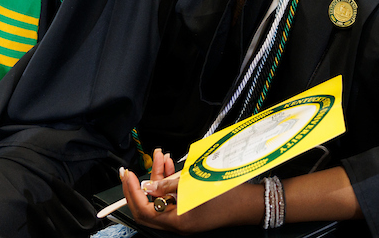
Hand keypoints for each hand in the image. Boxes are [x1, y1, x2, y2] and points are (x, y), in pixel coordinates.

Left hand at [121, 148, 258, 233]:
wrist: (251, 202)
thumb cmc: (228, 195)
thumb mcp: (194, 184)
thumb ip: (168, 185)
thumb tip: (148, 185)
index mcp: (177, 222)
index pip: (144, 210)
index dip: (132, 192)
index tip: (127, 176)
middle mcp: (179, 223)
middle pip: (150, 207)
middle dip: (140, 186)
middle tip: (131, 171)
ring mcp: (185, 217)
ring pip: (162, 199)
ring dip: (158, 177)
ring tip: (160, 155)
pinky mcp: (192, 209)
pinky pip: (174, 197)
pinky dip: (170, 181)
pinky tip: (170, 164)